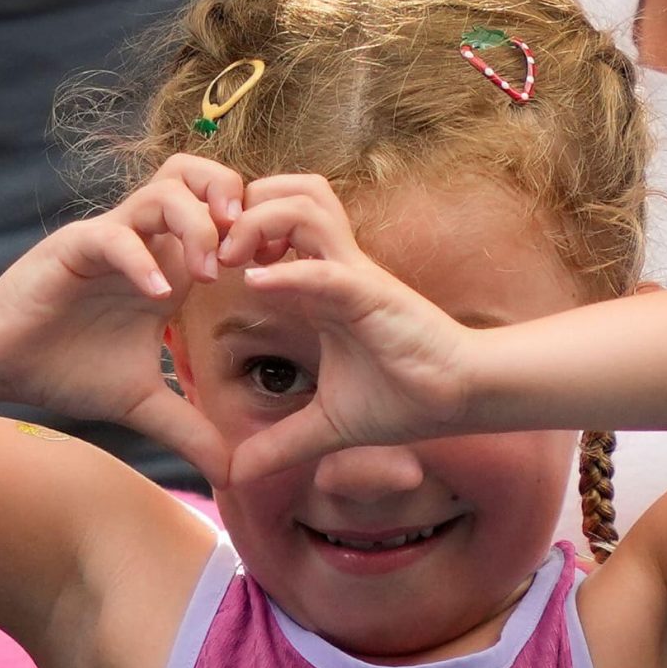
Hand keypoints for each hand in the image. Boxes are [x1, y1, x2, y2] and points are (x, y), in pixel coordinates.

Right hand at [0, 154, 243, 483]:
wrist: (3, 365)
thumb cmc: (68, 369)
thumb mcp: (143, 404)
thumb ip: (190, 429)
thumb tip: (234, 474)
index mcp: (169, 266)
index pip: (222, 212)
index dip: (256, 230)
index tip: (276, 274)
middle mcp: (145, 242)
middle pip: (199, 175)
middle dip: (233, 201)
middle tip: (247, 255)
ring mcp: (111, 239)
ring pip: (165, 191)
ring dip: (197, 226)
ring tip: (209, 276)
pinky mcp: (75, 248)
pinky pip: (115, 236)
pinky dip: (142, 260)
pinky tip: (157, 298)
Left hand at [218, 175, 473, 481]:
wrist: (462, 400)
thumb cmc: (405, 399)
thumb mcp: (326, 428)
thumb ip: (280, 444)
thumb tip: (237, 474)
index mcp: (322, 286)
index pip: (275, 225)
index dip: (237, 228)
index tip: (204, 262)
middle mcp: (337, 268)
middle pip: (288, 193)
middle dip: (242, 206)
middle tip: (213, 245)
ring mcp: (355, 276)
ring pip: (307, 206)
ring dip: (261, 222)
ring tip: (231, 257)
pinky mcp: (373, 296)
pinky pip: (328, 269)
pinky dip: (290, 272)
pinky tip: (256, 283)